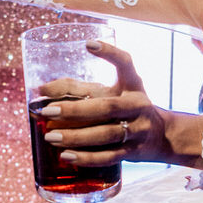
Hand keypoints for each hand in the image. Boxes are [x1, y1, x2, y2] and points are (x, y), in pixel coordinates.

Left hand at [37, 40, 168, 166]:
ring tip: (50, 137)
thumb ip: (80, 89)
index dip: (109, 53)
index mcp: (132, 85)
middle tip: (47, 111)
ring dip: (76, 136)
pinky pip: (108, 156)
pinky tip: (66, 156)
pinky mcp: (132, 151)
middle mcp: (137, 105)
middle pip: (106, 106)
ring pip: (105, 134)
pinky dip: (86, 158)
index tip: (89, 44)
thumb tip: (41, 90)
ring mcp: (137, 129)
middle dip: (75, 109)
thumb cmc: (125, 109)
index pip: (125, 63)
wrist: (162, 136)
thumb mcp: (113, 93)